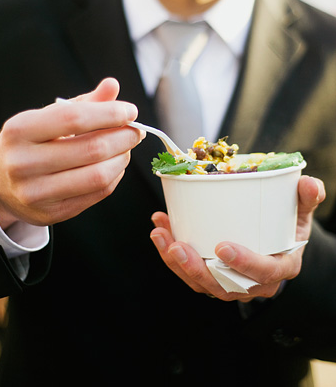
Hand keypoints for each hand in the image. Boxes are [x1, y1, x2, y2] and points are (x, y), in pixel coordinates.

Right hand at [0, 77, 144, 229]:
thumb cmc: (27, 143)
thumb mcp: (44, 118)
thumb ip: (81, 103)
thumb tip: (112, 86)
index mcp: (19, 131)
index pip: (73, 118)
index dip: (109, 114)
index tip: (130, 111)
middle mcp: (23, 163)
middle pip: (91, 149)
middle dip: (123, 137)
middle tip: (135, 131)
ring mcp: (34, 192)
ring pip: (97, 176)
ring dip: (121, 159)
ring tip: (124, 149)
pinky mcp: (49, 213)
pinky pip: (95, 195)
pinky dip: (113, 177)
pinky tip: (113, 166)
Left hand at [149, 175, 324, 300]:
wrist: (273, 247)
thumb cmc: (284, 229)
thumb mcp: (298, 214)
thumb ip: (304, 199)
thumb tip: (310, 184)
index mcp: (279, 267)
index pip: (263, 273)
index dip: (243, 263)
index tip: (222, 247)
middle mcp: (252, 284)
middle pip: (222, 285)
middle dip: (196, 268)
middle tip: (176, 245)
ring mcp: (228, 284)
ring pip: (199, 282)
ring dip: (174, 261)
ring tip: (160, 233)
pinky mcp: (208, 279)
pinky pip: (186, 272)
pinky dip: (168, 253)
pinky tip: (160, 228)